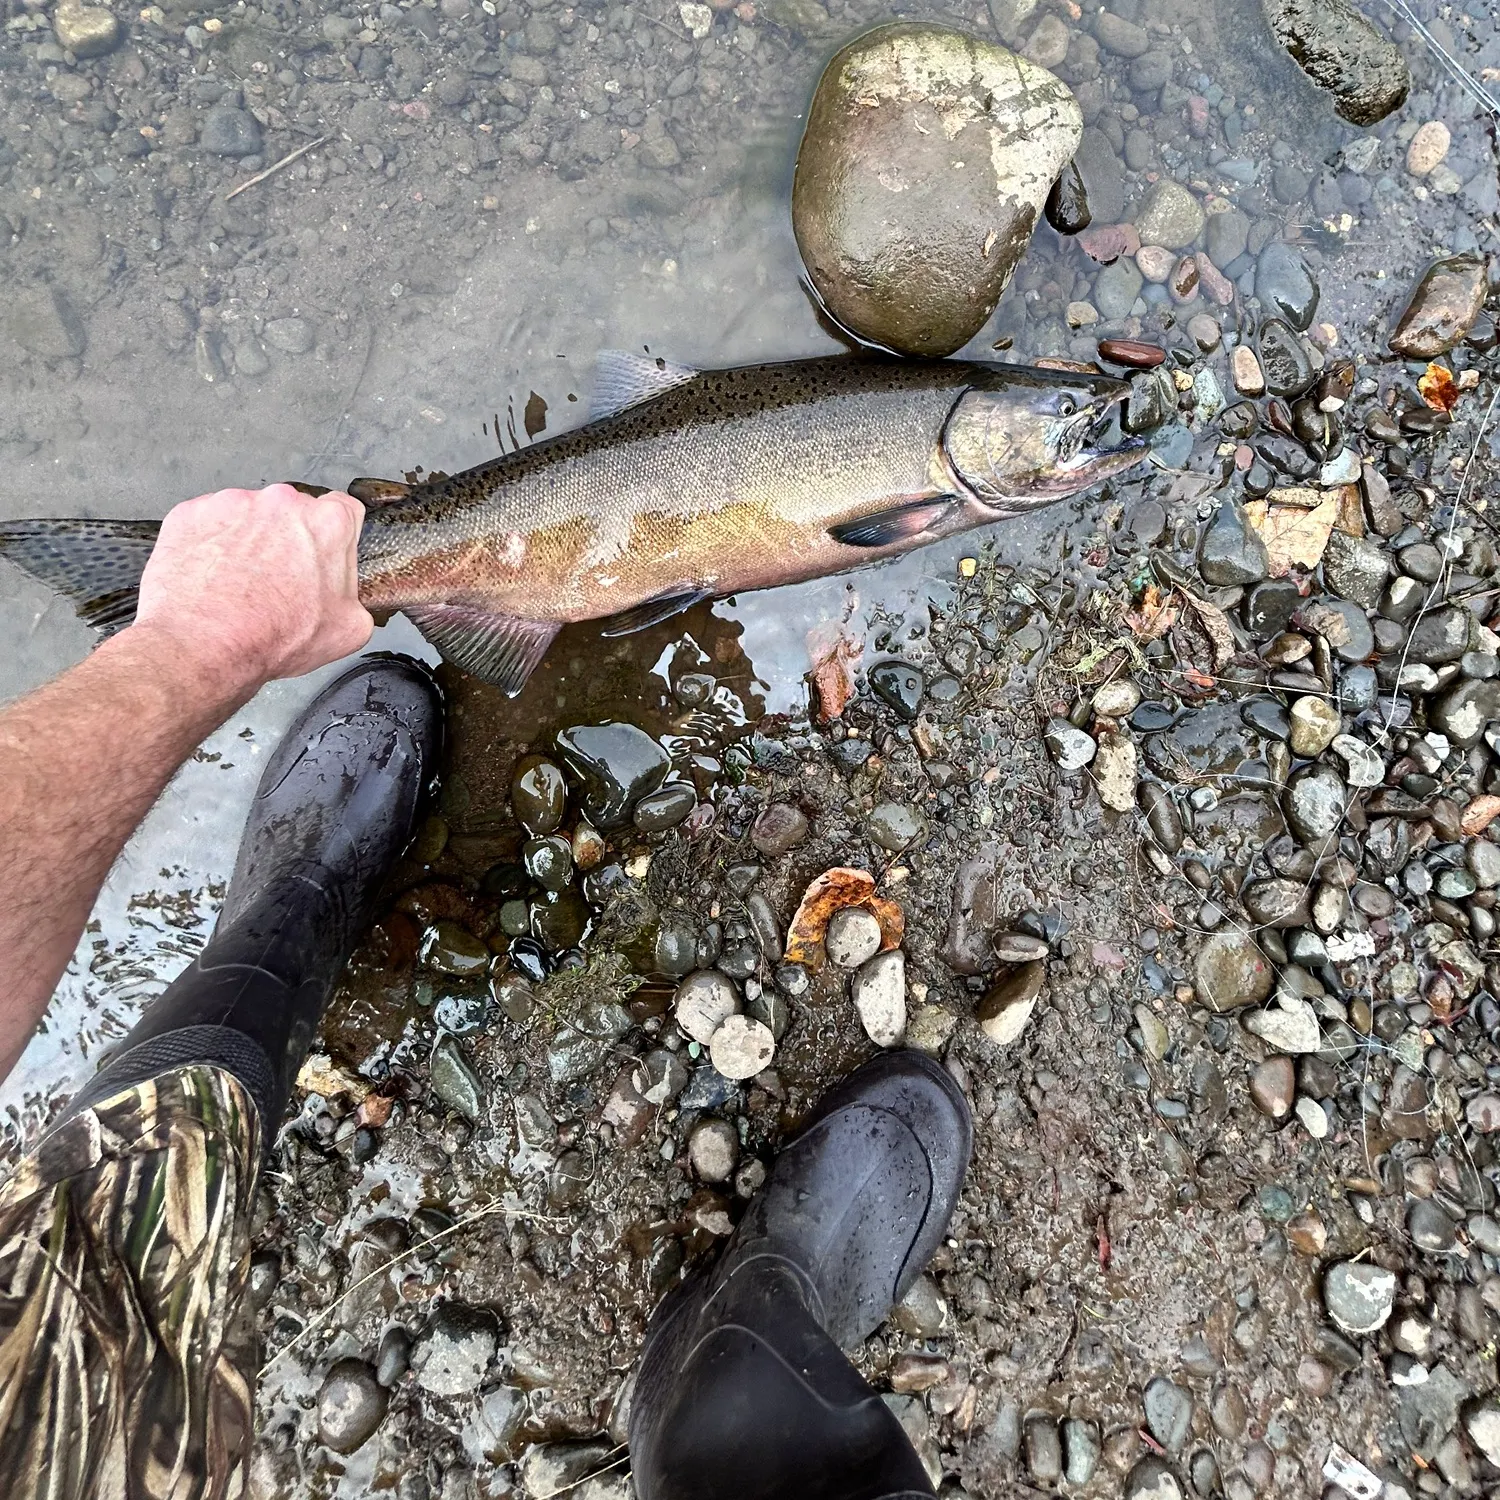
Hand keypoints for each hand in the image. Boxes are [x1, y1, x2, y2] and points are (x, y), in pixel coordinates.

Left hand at [130, 484, 372, 698]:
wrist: (204, 647)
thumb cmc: (272, 637)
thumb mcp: (349, 630)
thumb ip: (356, 594)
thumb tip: (345, 592)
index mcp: (328, 523)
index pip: (345, 510)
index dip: (336, 537)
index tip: (324, 554)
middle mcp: (282, 502)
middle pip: (294, 513)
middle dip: (290, 540)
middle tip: (280, 582)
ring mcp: (233, 504)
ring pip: (250, 516)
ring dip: (250, 542)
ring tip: (240, 584)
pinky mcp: (193, 513)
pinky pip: (210, 523)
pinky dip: (212, 545)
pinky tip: (213, 578)